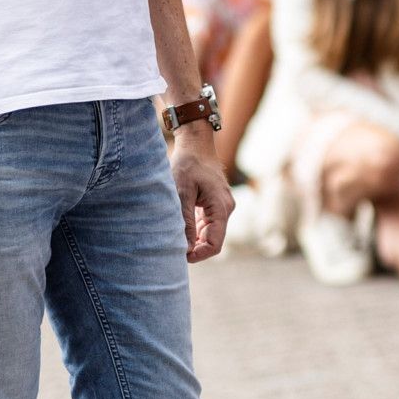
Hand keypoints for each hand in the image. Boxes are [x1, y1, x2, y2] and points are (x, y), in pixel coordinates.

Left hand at [170, 127, 234, 263]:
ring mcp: (222, 206)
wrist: (196, 142)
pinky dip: (195, 228)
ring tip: (173, 236)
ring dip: (194, 238)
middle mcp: (226, 209)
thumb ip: (185, 220)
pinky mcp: (215, 202)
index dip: (198, 254)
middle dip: (195, 248)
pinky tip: (180, 226)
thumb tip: (186, 248)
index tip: (180, 255)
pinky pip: (207, 222)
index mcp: (221, 208)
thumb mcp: (182, 192)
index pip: (215, 244)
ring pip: (210, 232)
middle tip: (172, 247)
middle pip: (213, 240)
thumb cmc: (188, 164)